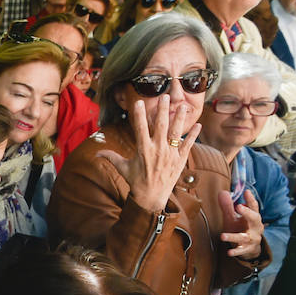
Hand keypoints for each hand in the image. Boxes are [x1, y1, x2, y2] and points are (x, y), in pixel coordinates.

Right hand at [96, 96, 200, 214]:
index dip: (139, 115)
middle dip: (163, 110)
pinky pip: (188, 145)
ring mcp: (170, 155)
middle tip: (164, 96)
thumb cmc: (136, 181)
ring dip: (180, 118)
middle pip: (161, 126)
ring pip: (177, 133)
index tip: (139, 102)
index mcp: (143, 150)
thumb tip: (97, 152)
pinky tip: (199, 125)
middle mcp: (158, 150)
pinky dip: (194, 135)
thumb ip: (111, 157)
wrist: (151, 198)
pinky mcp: (180, 160)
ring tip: (183, 106)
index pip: (140, 128)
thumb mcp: (122, 168)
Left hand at [218, 189, 264, 258]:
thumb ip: (228, 206)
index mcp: (253, 217)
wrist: (250, 247)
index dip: (251, 199)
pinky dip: (236, 251)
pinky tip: (229, 252)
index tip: (246, 191)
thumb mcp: (233, 217)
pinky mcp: (249, 249)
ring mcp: (253, 238)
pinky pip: (242, 250)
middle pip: (254, 218)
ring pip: (245, 237)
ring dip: (233, 236)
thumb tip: (222, 193)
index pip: (254, 206)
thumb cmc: (241, 228)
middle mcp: (256, 227)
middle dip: (247, 213)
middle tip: (238, 207)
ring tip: (223, 236)